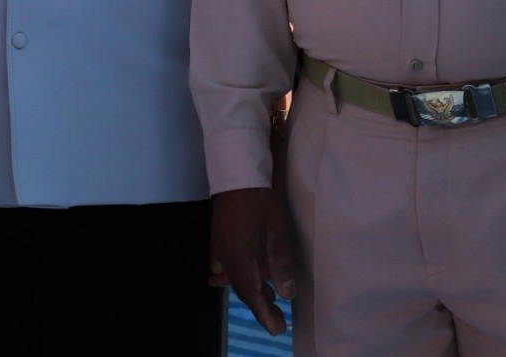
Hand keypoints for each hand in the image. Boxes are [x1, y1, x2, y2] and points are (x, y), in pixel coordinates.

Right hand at [210, 187, 294, 336]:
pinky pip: (227, 266)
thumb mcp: (277, 235)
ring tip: (270, 299)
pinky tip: (249, 275)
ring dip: (251, 290)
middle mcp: (224, 257)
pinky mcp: (219, 238)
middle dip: (260, 306)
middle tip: (279, 320)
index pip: (251, 295)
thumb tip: (286, 294)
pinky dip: (240, 276)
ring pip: (234, 278)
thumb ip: (281, 266)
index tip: (277, 330)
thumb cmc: (259, 203)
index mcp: (238, 260)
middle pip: (241, 289)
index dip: (265, 314)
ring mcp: (219, 247)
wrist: (238, 175)